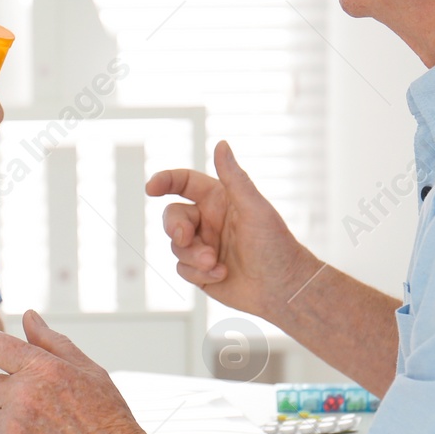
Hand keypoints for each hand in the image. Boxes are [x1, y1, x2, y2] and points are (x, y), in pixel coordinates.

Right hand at [145, 140, 317, 322]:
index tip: (151, 188)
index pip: (184, 183)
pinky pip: (182, 268)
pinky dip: (198, 273)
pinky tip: (221, 275)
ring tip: (215, 263)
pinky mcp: (201, 271)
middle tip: (185, 238)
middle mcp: (208, 221)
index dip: (164, 181)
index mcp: (219, 200)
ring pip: (175, 246)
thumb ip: (234, 178)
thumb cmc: (275, 245)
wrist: (283, 289)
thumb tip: (221, 144)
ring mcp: (203, 246)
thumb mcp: (254, 208)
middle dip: (175, 228)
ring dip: (193, 255)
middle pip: (172, 216)